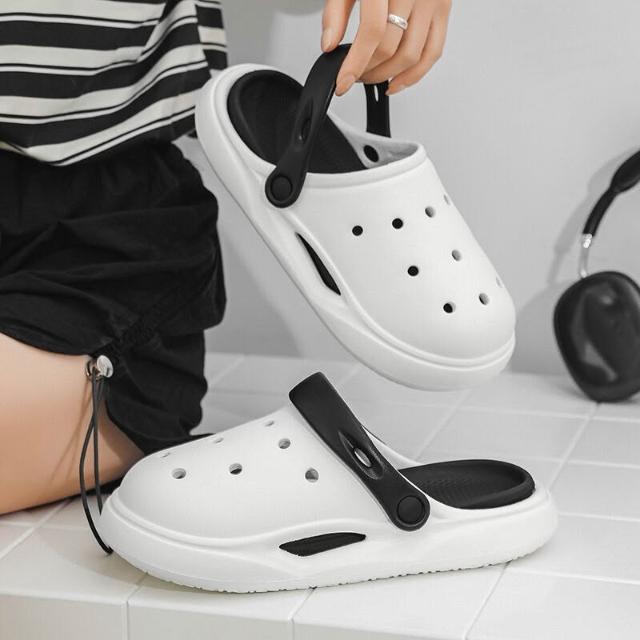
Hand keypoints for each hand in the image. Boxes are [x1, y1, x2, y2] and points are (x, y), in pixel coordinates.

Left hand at [321, 0, 451, 95]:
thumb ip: (335, 12)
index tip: (342, 82)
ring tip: (370, 77)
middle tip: (352, 75)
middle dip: (368, 70)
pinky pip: (433, 52)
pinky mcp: (443, 9)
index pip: (373, 32)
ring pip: (412, 55)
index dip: (355, 63)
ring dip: (388, 76)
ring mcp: (433, 0)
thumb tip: (329, 45)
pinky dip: (414, 74)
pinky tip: (395, 82)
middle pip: (392, 47)